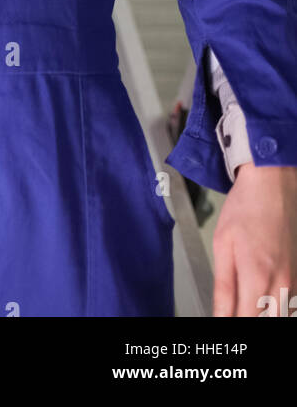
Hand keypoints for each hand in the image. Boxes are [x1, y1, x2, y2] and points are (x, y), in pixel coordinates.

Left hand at [212, 162, 296, 315]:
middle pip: (269, 322)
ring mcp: (295, 279)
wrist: (272, 182)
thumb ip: (223, 286)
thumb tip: (219, 315)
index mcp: (257, 276)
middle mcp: (281, 282)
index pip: (247, 320)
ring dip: (265, 315)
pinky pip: (292, 304)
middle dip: (250, 320)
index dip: (233, 326)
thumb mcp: (223, 244)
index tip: (224, 321)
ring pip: (284, 315)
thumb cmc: (246, 208)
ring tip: (248, 303)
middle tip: (235, 311)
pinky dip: (278, 309)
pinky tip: (264, 301)